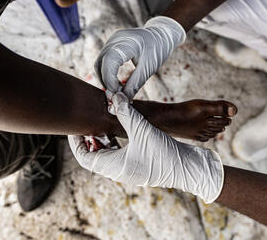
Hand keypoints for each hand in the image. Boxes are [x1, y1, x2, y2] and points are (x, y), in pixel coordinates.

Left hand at [68, 93, 223, 203]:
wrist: (190, 170)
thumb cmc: (165, 155)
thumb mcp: (142, 130)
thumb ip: (126, 112)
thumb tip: (112, 96)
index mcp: (114, 166)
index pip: (84, 156)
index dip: (76, 141)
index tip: (75, 126)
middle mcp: (119, 170)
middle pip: (94, 155)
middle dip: (91, 137)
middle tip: (91, 120)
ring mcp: (130, 169)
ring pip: (109, 154)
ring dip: (105, 138)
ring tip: (106, 121)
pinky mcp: (141, 165)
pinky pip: (122, 153)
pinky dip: (118, 141)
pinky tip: (125, 127)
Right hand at [94, 16, 185, 99]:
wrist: (161, 35)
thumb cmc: (158, 50)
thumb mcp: (148, 69)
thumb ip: (134, 85)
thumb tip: (122, 100)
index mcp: (128, 42)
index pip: (109, 60)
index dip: (109, 79)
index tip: (116, 94)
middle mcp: (116, 39)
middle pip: (101, 63)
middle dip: (106, 82)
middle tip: (117, 96)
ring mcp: (112, 41)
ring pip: (100, 63)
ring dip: (105, 79)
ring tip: (118, 91)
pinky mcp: (111, 45)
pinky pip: (104, 60)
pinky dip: (107, 73)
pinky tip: (117, 83)